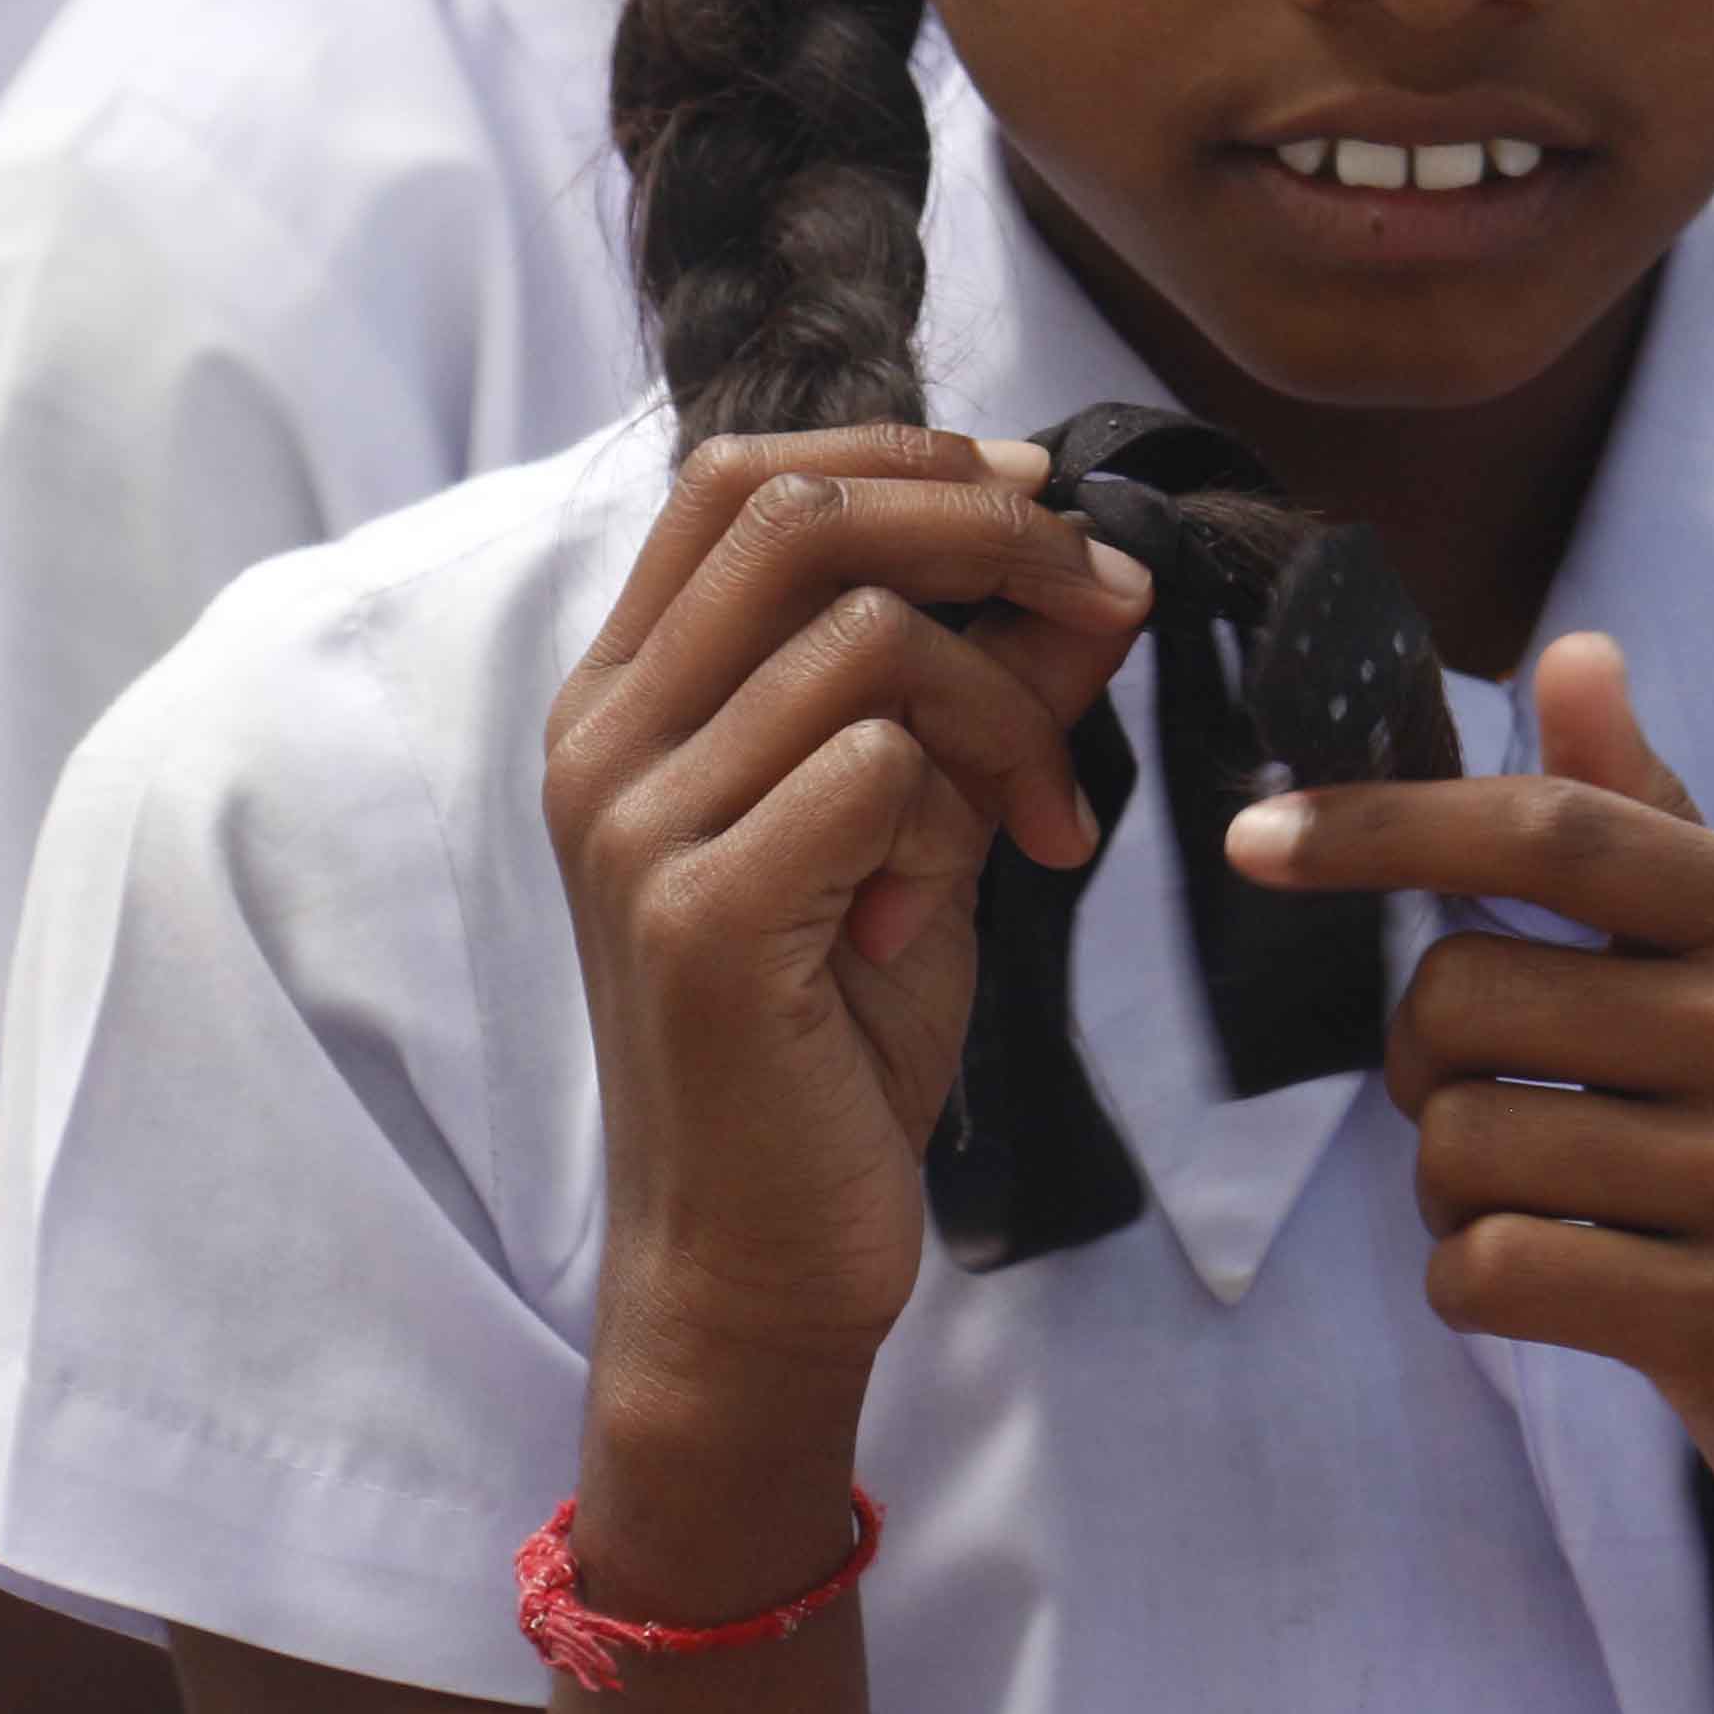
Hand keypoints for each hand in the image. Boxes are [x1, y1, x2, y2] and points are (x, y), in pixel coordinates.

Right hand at [544, 429, 1152, 1424]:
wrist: (760, 1258)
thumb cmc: (835, 1037)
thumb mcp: (924, 826)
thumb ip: (985, 692)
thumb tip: (1092, 567)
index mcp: (626, 697)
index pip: (736, 477)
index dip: (904, 455)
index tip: (1043, 491)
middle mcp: (601, 740)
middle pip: (798, 515)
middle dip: (990, 531)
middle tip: (1112, 597)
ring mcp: (633, 825)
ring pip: (867, 637)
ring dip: (1007, 707)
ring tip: (1048, 815)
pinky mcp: (697, 915)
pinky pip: (878, 767)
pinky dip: (960, 810)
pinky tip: (959, 902)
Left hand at [1227, 640, 1713, 1582]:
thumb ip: (1648, 820)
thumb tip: (1574, 650)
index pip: (1547, 829)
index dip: (1383, 824)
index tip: (1255, 837)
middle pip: (1463, 994)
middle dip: (1425, 1065)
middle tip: (1507, 1112)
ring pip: (1459, 1145)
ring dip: (1454, 1192)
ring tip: (1556, 1212)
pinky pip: (1492, 1270)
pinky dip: (1478, 1285)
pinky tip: (1565, 1291)